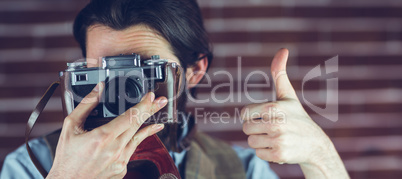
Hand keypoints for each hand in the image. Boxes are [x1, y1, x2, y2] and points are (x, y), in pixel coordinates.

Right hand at [47, 83, 167, 178]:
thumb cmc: (67, 158)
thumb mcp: (70, 127)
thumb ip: (86, 105)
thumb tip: (98, 89)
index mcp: (102, 137)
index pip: (129, 116)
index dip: (143, 104)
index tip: (151, 96)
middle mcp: (114, 150)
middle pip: (138, 125)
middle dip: (151, 110)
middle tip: (162, 101)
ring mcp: (120, 161)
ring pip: (138, 138)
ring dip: (149, 126)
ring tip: (158, 117)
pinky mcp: (122, 169)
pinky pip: (132, 150)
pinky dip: (137, 140)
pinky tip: (144, 134)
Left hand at [241, 49, 348, 177]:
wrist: (315, 144)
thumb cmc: (297, 117)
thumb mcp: (288, 96)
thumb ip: (280, 74)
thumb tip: (283, 49)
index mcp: (272, 107)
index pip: (244, 114)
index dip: (252, 116)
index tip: (266, 117)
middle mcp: (275, 123)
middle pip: (246, 129)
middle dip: (256, 130)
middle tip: (273, 129)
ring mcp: (278, 140)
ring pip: (251, 143)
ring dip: (261, 142)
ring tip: (277, 138)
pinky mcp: (279, 155)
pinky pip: (259, 154)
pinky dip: (267, 153)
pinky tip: (281, 148)